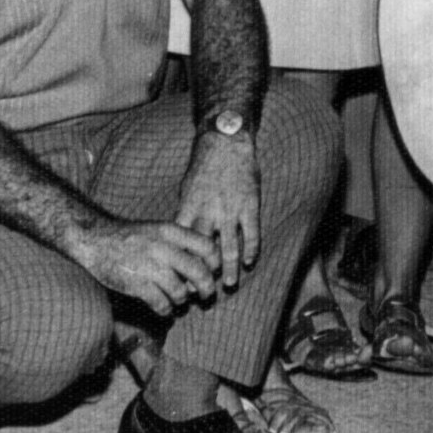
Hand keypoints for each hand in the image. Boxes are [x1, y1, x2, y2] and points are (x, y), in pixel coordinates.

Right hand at [70, 216, 220, 315]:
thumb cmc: (131, 237)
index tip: (215, 271)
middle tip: (207, 295)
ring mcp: (149, 266)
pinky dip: (166, 310)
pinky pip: (160, 303)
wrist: (95, 240)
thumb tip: (204, 264)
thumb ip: (180, 242)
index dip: (215, 262)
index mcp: (171, 231)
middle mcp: (163, 247)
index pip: (207, 246)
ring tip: (179, 300)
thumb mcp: (158, 230)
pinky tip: (164, 309)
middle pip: (199, 272)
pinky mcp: (135, 284)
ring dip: (183, 300)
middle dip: (207, 288)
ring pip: (181, 291)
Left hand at [175, 130, 260, 290]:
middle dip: (204, 273)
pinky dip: (252, 249)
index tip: (181, 280)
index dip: (183, 263)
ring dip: (230, 268)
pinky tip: (251, 261)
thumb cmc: (203, 165)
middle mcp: (209, 212)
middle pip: (204, 251)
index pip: (183, 244)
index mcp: (189, 208)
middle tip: (204, 291)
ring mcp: (231, 209)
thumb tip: (180, 237)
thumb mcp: (187, 189)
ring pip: (230, 247)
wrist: (226, 141)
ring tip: (230, 284)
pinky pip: (251, 233)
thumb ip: (186, 213)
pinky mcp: (250, 205)